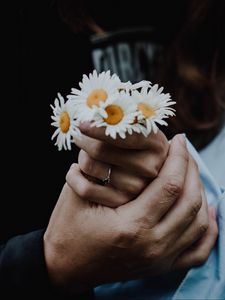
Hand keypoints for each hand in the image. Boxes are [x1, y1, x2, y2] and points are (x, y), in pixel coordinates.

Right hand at [44, 135, 216, 293]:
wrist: (66, 265)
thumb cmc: (69, 227)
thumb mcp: (79, 193)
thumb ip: (104, 167)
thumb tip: (130, 142)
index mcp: (130, 226)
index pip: (170, 185)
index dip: (178, 158)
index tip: (179, 140)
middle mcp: (152, 246)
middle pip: (189, 201)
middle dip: (191, 169)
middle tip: (185, 152)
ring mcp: (160, 260)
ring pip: (198, 222)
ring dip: (200, 192)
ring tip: (190, 172)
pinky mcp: (161, 267)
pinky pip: (198, 250)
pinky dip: (208, 228)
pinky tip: (208, 210)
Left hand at [72, 122, 168, 205]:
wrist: (140, 167)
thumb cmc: (131, 140)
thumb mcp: (133, 126)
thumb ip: (117, 119)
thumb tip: (89, 114)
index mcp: (156, 143)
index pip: (125, 135)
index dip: (100, 128)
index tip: (81, 124)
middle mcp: (150, 167)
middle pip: (100, 150)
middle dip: (83, 140)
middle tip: (80, 135)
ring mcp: (137, 187)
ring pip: (89, 165)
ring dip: (81, 157)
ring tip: (87, 154)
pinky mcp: (120, 202)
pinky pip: (84, 188)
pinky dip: (74, 176)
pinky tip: (76, 171)